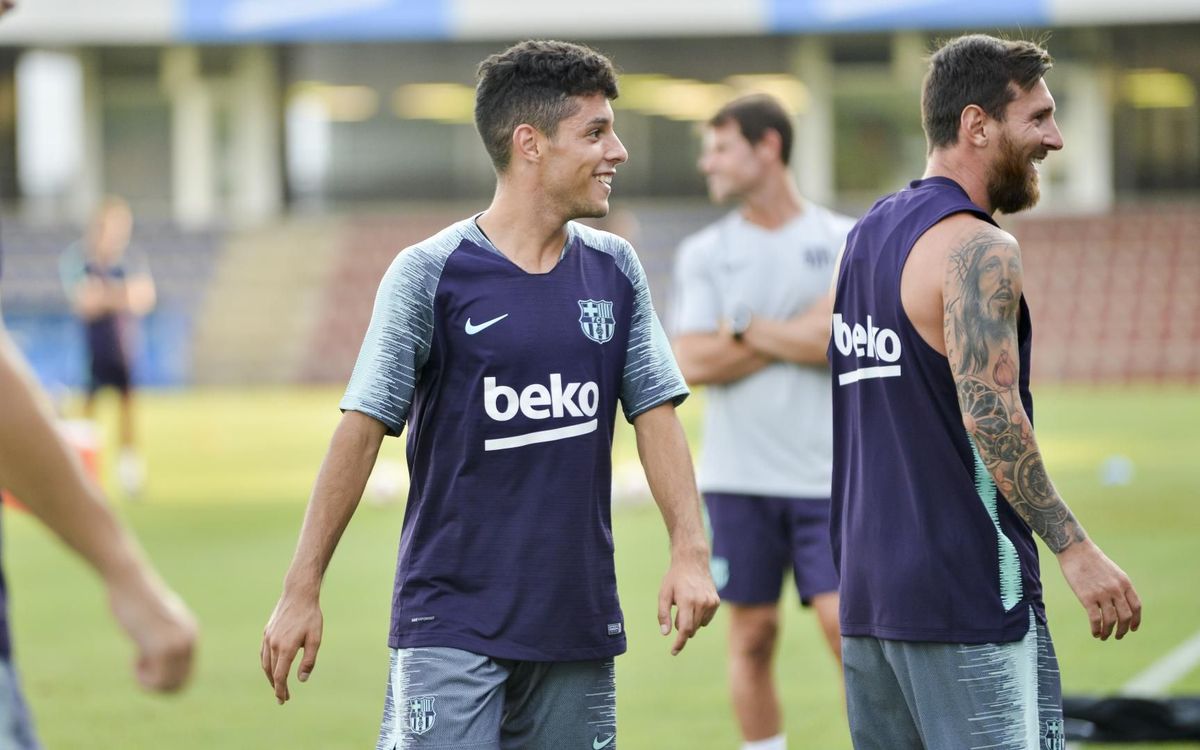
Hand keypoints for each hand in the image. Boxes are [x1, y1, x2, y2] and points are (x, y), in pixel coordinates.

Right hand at [107, 576, 197, 692]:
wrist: (129, 581)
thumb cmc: (136, 597)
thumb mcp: (155, 616)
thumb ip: (162, 632)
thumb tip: (160, 651)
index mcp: (191, 633)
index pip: (187, 673)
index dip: (164, 677)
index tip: (146, 662)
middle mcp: (189, 640)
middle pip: (180, 684)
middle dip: (157, 684)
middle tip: (140, 667)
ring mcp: (177, 644)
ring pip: (169, 685)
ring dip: (149, 683)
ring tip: (137, 661)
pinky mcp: (161, 647)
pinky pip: (157, 680)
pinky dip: (142, 679)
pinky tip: (135, 658)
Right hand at [261, 589, 322, 703]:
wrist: (298, 594)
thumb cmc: (310, 617)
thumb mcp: (315, 639)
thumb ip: (309, 660)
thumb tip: (302, 679)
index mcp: (286, 648)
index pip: (280, 676)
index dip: (281, 690)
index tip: (284, 700)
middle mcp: (273, 644)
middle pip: (271, 672)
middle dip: (277, 686)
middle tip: (282, 697)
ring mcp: (268, 637)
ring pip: (265, 663)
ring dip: (270, 676)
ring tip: (277, 685)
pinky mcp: (267, 631)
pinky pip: (263, 652)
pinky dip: (266, 663)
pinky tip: (271, 667)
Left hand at [657, 548, 719, 654]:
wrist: (692, 561)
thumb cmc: (675, 578)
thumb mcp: (663, 594)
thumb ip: (663, 615)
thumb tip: (665, 634)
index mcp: (687, 600)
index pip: (685, 628)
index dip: (679, 642)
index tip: (674, 651)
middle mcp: (701, 602)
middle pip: (691, 629)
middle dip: (682, 627)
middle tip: (677, 613)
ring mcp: (711, 602)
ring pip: (699, 625)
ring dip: (691, 622)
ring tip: (686, 605)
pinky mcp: (716, 601)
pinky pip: (706, 619)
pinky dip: (699, 617)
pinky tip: (695, 603)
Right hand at [1056, 538, 1140, 640]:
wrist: (1076, 550)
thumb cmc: (1091, 560)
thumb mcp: (1112, 571)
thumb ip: (1118, 586)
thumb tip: (1119, 604)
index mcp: (1125, 583)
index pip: (1136, 607)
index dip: (1136, 620)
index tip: (1133, 629)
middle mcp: (1116, 589)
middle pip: (1125, 617)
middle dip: (1123, 630)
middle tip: (1118, 636)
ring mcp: (1102, 594)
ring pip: (1110, 620)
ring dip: (1108, 632)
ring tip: (1104, 637)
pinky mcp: (1087, 597)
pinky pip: (1095, 619)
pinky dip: (1096, 629)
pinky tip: (1094, 633)